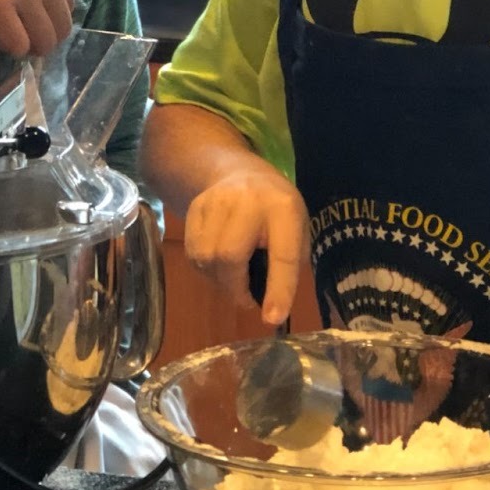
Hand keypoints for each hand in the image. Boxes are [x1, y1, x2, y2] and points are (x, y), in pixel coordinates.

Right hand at [0, 0, 73, 56]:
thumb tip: (37, 5)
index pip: (66, 7)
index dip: (43, 19)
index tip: (19, 19)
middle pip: (60, 30)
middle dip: (36, 38)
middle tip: (7, 33)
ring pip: (42, 43)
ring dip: (20, 44)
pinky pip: (16, 45)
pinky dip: (2, 46)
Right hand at [184, 164, 308, 324]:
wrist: (238, 171)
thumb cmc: (275, 208)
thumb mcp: (296, 228)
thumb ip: (288, 263)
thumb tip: (271, 308)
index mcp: (283, 207)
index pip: (282, 254)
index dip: (279, 288)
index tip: (271, 318)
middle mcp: (247, 201)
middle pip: (229, 256)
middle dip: (235, 287)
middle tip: (246, 298)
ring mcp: (215, 201)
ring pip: (206, 258)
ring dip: (218, 280)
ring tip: (233, 277)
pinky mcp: (194, 208)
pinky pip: (192, 253)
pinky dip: (205, 269)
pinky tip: (217, 262)